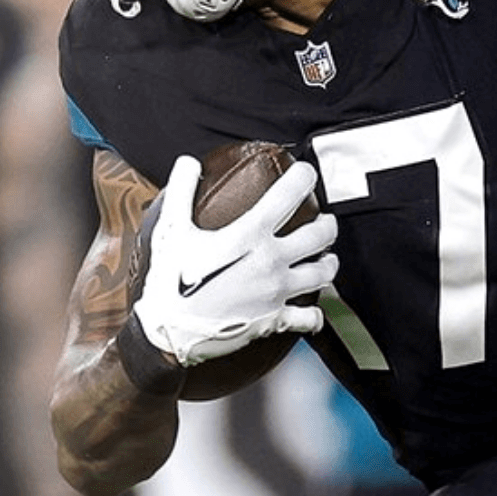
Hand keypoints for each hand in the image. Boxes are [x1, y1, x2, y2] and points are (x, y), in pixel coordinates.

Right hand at [134, 155, 336, 365]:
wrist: (168, 334)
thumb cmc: (170, 280)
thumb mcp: (171, 231)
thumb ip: (181, 192)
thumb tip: (187, 162)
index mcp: (250, 235)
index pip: (289, 195)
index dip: (304, 177)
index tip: (306, 173)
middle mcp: (271, 262)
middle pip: (321, 235)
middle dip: (327, 224)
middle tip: (322, 221)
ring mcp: (277, 292)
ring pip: (324, 274)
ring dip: (329, 263)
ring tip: (324, 258)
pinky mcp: (276, 320)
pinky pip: (309, 318)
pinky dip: (315, 315)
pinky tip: (312, 310)